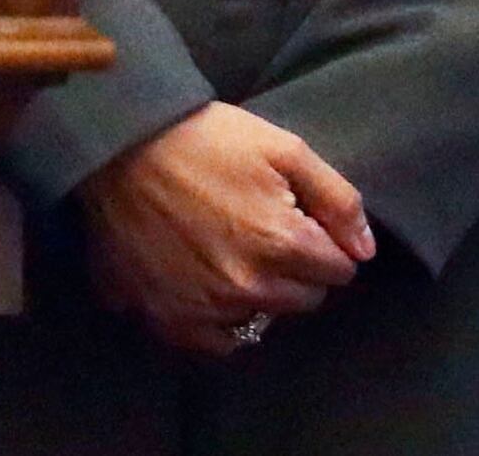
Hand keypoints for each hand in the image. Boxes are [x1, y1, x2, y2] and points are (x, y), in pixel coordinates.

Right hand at [75, 103, 373, 353]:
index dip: (319, 240)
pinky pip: (215, 341)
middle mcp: (249, 285)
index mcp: (282, 243)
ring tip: (224, 251)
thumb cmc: (200, 137)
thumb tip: (365, 250)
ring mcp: (205, 306)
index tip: (291, 217)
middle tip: (255, 230)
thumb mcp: (280, 146)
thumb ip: (338, 198)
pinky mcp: (166, 315)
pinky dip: (216, 320)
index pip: (339, 269)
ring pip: (261, 317)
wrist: (113, 141)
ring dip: (254, 292)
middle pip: (303, 298)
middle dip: (291, 268)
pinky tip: (203, 284)